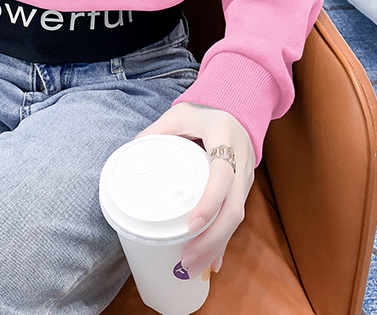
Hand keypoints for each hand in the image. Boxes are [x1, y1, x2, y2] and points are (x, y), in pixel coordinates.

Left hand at [133, 101, 254, 278]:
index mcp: (225, 140)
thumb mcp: (180, 113)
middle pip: (233, 209)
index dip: (208, 202)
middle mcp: (240, 163)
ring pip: (236, 218)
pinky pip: (234, 217)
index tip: (191, 224)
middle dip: (211, 239)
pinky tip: (211, 262)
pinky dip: (222, 241)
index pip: (222, 176)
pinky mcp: (242, 189)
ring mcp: (244, 178)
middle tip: (186, 260)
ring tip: (192, 267)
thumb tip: (131, 151)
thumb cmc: (205, 111)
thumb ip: (157, 130)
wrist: (238, 109)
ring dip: (216, 246)